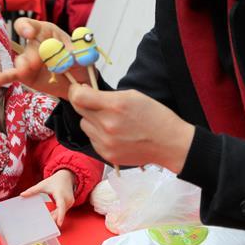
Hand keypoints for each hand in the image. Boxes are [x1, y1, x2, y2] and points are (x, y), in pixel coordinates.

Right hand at [0, 18, 87, 99]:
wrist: (80, 82)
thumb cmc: (79, 63)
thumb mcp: (82, 55)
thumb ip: (73, 54)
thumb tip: (66, 56)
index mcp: (48, 32)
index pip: (33, 25)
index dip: (28, 27)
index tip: (29, 34)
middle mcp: (35, 44)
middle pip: (28, 45)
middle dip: (33, 54)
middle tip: (38, 62)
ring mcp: (28, 60)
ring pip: (21, 61)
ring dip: (24, 66)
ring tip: (27, 72)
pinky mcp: (25, 75)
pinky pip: (13, 74)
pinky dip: (5, 76)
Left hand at [19, 169, 75, 226]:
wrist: (66, 176)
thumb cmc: (54, 181)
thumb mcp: (43, 185)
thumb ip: (32, 190)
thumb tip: (22, 195)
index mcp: (60, 194)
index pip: (61, 206)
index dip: (60, 215)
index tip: (59, 223)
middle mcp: (67, 199)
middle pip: (60, 212)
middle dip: (53, 219)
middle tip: (44, 225)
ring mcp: (70, 202)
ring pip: (62, 213)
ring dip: (55, 217)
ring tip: (46, 222)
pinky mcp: (70, 204)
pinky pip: (63, 211)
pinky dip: (57, 214)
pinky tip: (50, 217)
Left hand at [68, 84, 194, 172]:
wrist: (169, 143)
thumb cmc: (154, 116)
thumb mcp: (132, 95)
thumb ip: (106, 95)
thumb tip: (84, 92)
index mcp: (114, 105)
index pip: (78, 97)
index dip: (75, 90)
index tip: (79, 89)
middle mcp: (107, 125)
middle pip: (79, 110)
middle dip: (85, 104)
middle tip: (99, 104)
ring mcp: (106, 142)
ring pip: (85, 125)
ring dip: (92, 121)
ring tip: (111, 121)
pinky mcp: (107, 155)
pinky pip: (92, 139)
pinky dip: (99, 135)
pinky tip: (115, 134)